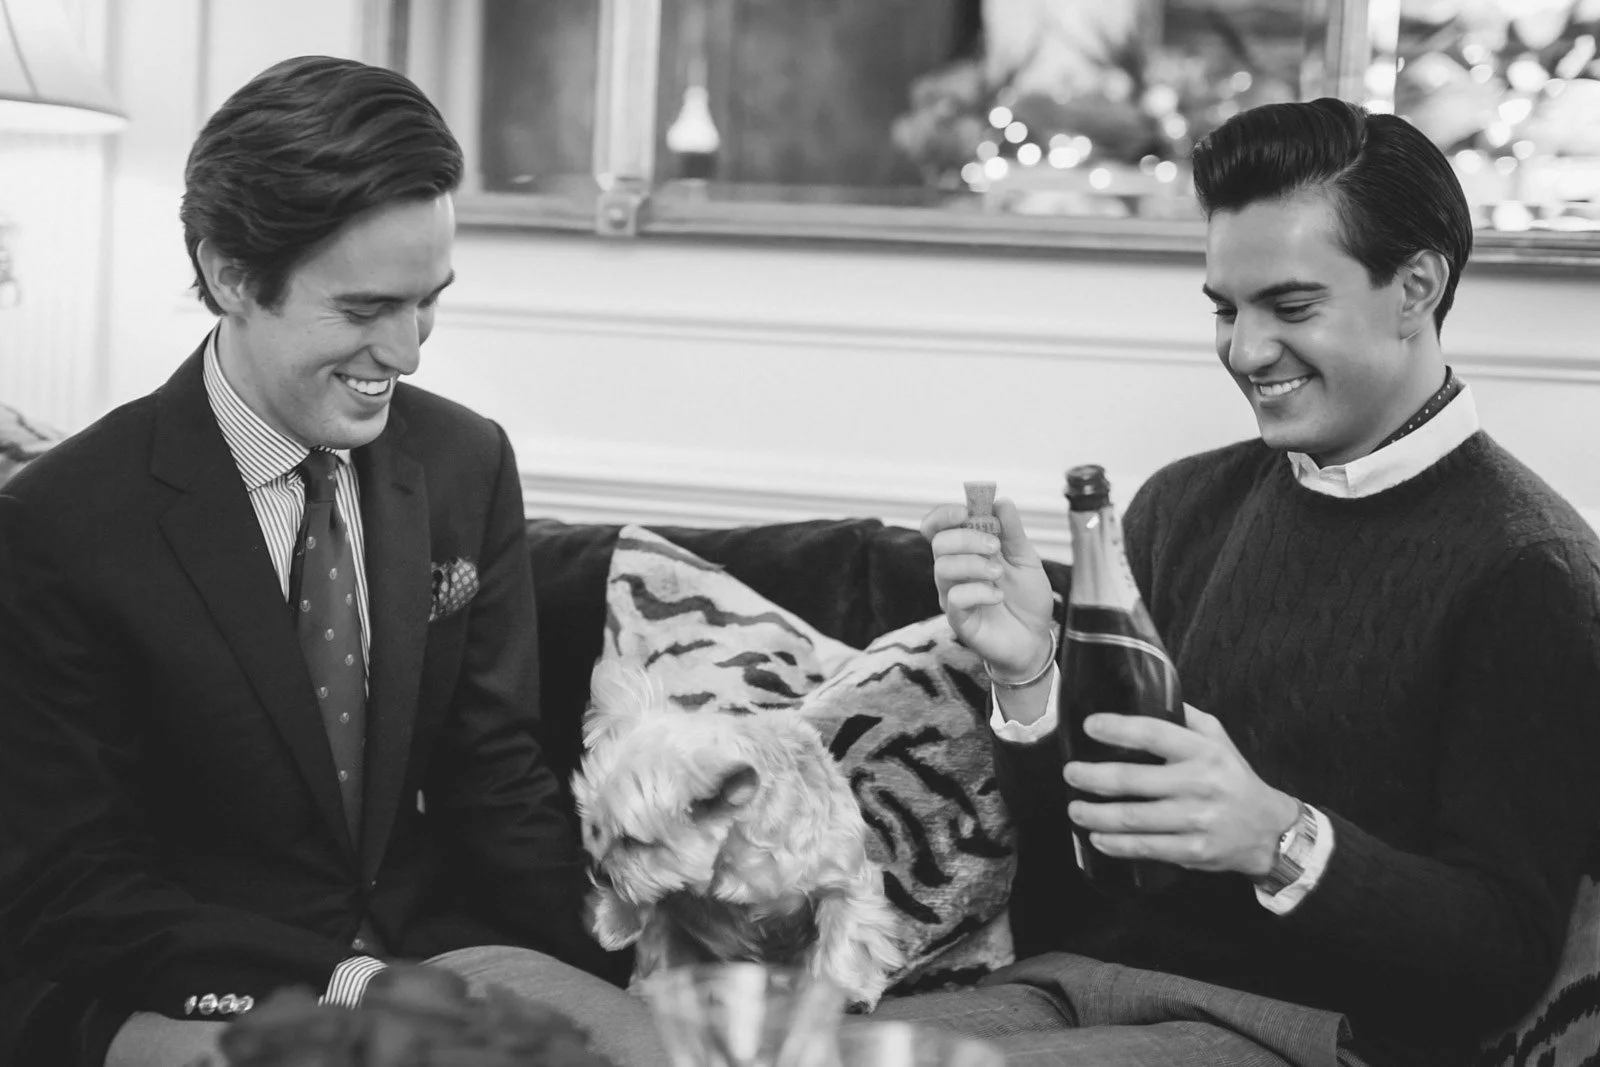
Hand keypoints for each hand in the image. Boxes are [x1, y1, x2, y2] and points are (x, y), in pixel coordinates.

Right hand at [921, 498, 1054, 679]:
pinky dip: (979, 591)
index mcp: (966, 552)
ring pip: (943, 568)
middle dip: (967, 538)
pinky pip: (955, 598)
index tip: (965, 511)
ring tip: (998, 574)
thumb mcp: (1026, 559)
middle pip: (939, 543)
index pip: (937, 528)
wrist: (1035, 639)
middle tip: (995, 547)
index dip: (944, 515)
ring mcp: (952, 595)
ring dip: (974, 564)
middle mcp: (954, 572)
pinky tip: (997, 596)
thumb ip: (1012, 532)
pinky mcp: (958, 619)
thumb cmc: (1026, 599)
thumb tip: (1000, 502)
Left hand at [1062, 704, 1299, 876]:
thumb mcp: (1218, 740)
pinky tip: (1097, 837)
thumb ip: (1185, 718)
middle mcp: (1199, 784)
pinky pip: (1145, 848)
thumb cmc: (1232, 778)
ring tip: (1075, 808)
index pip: (1155, 734)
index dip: (1119, 729)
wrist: (1268, 830)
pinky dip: (1115, 844)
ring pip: (1133, 818)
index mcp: (1203, 752)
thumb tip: (1147, 694)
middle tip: (1071, 773)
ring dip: (1096, 815)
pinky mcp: (1193, 851)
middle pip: (1133, 780)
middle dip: (1092, 777)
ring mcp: (1196, 820)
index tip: (1090, 726)